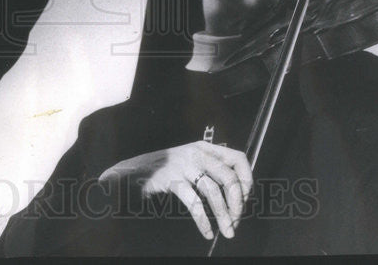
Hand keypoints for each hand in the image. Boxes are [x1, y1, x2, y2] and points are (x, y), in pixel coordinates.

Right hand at [99, 140, 252, 239]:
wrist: (130, 172)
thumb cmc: (163, 171)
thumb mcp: (189, 162)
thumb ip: (209, 170)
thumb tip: (237, 195)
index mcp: (204, 148)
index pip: (238, 158)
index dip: (247, 179)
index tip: (246, 199)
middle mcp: (196, 153)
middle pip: (228, 177)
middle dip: (237, 203)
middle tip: (237, 220)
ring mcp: (183, 165)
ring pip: (213, 192)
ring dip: (224, 215)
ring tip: (227, 231)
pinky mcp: (171, 179)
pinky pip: (194, 203)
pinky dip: (203, 220)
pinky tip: (207, 231)